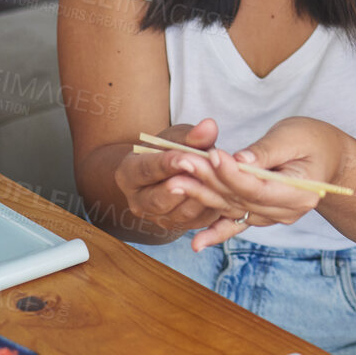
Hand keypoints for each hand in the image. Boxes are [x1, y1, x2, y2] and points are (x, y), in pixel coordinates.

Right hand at [112, 118, 239, 238]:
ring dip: (202, 199)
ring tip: (219, 182)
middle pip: (158, 200)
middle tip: (203, 175)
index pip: (145, 170)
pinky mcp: (178, 227)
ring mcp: (157, 218)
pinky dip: (212, 209)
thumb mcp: (177, 137)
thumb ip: (192, 135)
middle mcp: (138, 201)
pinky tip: (226, 194)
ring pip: (181, 214)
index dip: (166, 165)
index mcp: (129, 174)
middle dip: (183, 187)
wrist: (167, 174)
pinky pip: (197, 222)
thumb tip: (209, 127)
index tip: (185, 158)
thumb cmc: (169, 150)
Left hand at [187, 116, 347, 250]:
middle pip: (240, 199)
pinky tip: (196, 244)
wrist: (329, 161)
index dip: (232, 173)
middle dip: (208, 181)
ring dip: (203, 197)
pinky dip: (216, 232)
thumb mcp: (294, 136)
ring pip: (232, 209)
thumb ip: (266, 151)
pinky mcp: (261, 216)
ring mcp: (273, 218)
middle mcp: (285, 212)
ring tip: (175, 182)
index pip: (257, 187)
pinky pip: (236, 224)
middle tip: (181, 163)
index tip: (210, 155)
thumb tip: (239, 161)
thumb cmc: (314, 141)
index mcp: (298, 192)